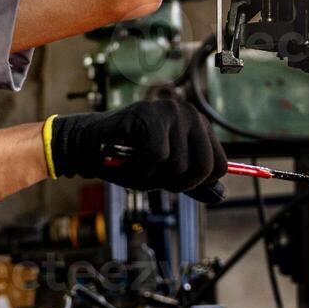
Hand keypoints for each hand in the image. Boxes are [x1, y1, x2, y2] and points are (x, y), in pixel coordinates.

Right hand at [46, 99, 226, 199]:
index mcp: (198, 127)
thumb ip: (192, 182)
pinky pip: (156, 157)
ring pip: (179, 165)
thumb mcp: (165, 175)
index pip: (220, 166)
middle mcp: (190, 114)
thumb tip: (220, 195)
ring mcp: (172, 112)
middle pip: (205, 168)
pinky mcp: (151, 115)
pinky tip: (127, 160)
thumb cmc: (126, 160)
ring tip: (136, 165)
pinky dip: (139, 168)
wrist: (87, 146)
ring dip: (153, 176)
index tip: (171, 180)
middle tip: (152, 176)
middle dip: (177, 184)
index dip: (196, 184)